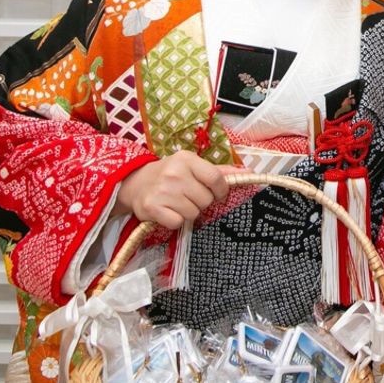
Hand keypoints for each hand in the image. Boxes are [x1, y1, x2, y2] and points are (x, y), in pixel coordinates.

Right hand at [115, 150, 236, 229]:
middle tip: (188, 196)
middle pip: (206, 199)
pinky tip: (168, 211)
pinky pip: (178, 223)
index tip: (216, 194)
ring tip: (178, 203)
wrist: (135, 183)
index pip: (216, 178)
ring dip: (188, 212)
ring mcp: (163, 191)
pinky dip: (175, 221)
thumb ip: (219, 171)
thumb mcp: (192, 166)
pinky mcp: (152, 208)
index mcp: (187, 159)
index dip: (220, 190)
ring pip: (193, 213)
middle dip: (201, 202)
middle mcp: (174, 173)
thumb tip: (248, 172)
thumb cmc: (170, 174)